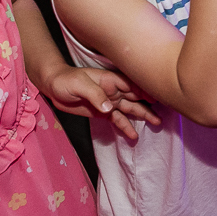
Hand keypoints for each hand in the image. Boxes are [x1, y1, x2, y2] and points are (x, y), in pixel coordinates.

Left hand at [42, 65, 161, 140]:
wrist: (53, 86)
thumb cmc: (66, 80)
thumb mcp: (79, 84)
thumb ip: (95, 95)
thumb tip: (110, 108)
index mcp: (112, 80)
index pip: (134, 85)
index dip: (147, 90)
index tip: (160, 97)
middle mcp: (115, 91)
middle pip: (136, 98)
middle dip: (150, 104)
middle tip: (163, 114)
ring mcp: (110, 102)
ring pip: (130, 109)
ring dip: (143, 115)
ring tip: (157, 124)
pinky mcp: (103, 113)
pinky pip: (118, 120)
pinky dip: (126, 127)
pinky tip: (134, 135)